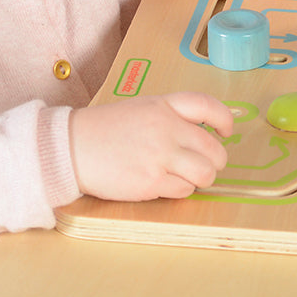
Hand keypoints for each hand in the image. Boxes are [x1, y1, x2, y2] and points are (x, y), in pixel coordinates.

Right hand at [69, 92, 233, 199]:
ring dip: (202, 179)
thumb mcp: (141, 109)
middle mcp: (167, 128)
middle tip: (205, 164)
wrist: (70, 147)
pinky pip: (184, 191)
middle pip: (214, 149)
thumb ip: (170, 116)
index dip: (224, 120)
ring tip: (187, 177)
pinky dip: (180, 191)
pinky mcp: (151, 182)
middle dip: (215, 161)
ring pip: (205, 173)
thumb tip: (202, 133)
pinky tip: (164, 184)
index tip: (226, 131)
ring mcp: (160, 156)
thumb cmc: (103, 129)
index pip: (208, 106)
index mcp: (164, 105)